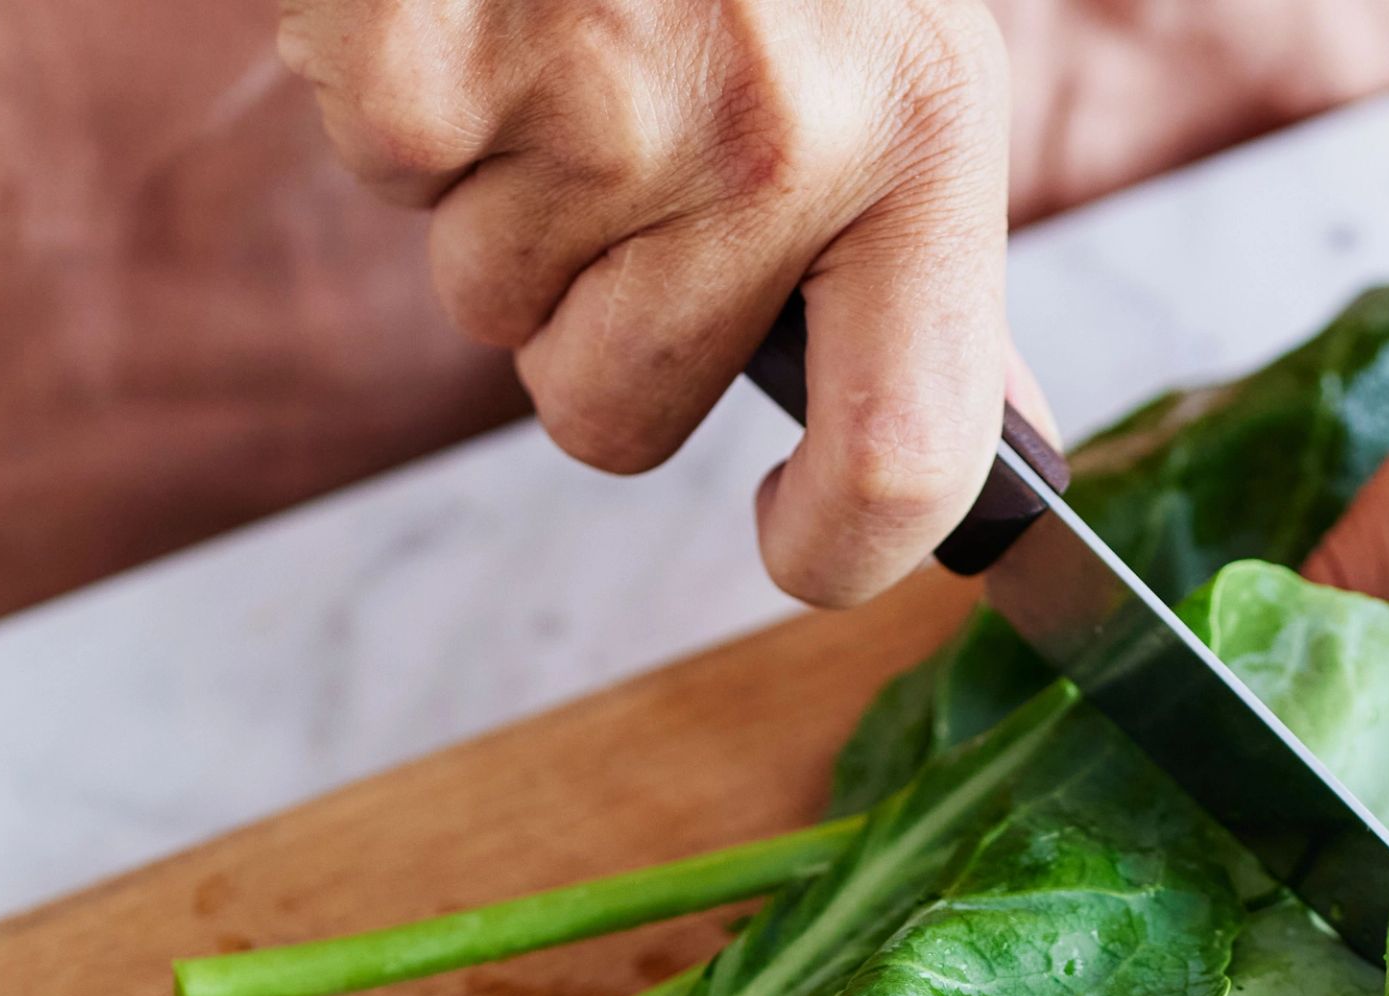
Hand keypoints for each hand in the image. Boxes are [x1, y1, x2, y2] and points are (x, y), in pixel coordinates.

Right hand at [278, 0, 1022, 606]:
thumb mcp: (903, 56)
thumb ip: (929, 272)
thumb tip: (998, 472)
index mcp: (921, 134)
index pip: (905, 450)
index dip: (837, 551)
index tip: (790, 541)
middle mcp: (773, 130)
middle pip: (612, 413)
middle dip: (589, 316)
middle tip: (624, 147)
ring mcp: (594, 95)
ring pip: (486, 306)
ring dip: (498, 194)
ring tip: (561, 32)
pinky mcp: (432, 56)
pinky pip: (390, 174)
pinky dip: (406, 95)